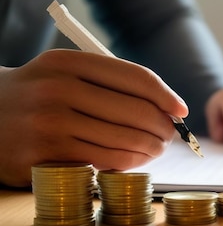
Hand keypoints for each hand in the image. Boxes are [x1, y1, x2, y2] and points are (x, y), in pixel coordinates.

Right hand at [0, 49, 187, 186]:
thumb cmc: (38, 96)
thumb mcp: (64, 74)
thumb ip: (108, 83)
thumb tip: (167, 106)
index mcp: (68, 62)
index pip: (134, 77)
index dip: (166, 95)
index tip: (181, 110)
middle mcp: (58, 89)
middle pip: (136, 111)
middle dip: (163, 127)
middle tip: (170, 136)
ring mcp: (50, 123)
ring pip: (125, 139)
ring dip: (152, 148)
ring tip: (157, 148)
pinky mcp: (46, 155)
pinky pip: (107, 161)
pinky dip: (131, 163)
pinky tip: (136, 160)